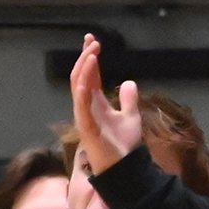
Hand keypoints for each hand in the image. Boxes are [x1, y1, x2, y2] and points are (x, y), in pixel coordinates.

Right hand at [70, 35, 145, 172]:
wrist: (124, 168)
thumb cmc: (124, 145)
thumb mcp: (130, 116)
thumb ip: (128, 100)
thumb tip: (129, 82)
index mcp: (95, 102)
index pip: (89, 75)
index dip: (90, 57)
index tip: (93, 40)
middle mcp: (86, 106)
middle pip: (80, 76)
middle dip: (85, 57)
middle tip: (92, 41)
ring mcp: (84, 116)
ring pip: (78, 87)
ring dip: (84, 69)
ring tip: (92, 53)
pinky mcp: (86, 127)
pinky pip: (80, 107)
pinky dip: (81, 93)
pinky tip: (84, 81)